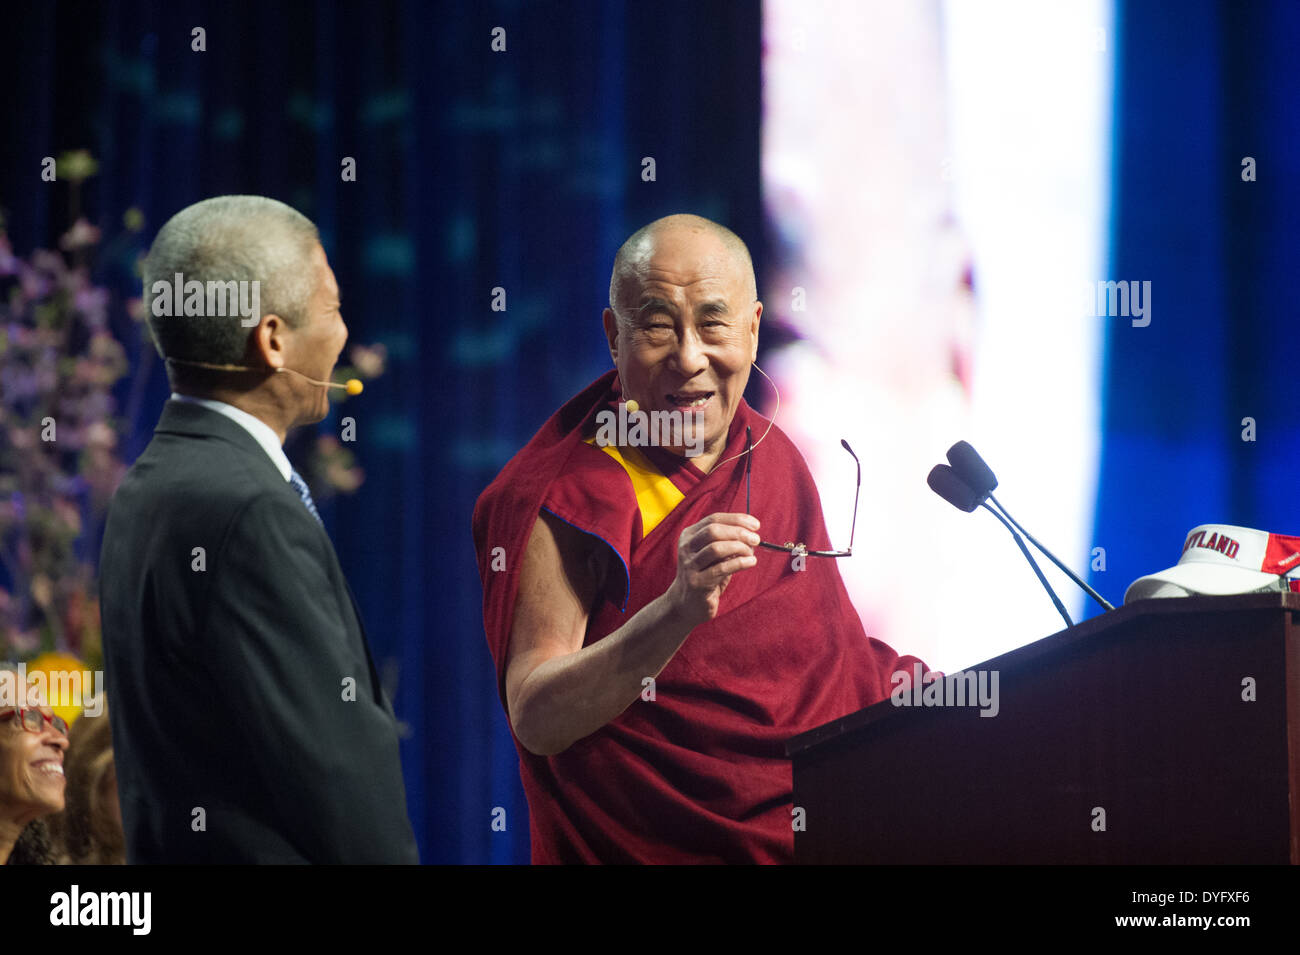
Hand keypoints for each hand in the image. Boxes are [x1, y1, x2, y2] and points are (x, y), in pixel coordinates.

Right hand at [666, 512, 760, 628]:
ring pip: (716, 548)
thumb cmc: (705, 575)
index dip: (737, 519)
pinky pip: (722, 568)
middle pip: (713, 531)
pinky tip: (751, 562)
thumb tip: (751, 534)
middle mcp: (687, 547)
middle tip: (756, 539)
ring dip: (739, 548)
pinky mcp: (697, 582)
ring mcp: (690, 565)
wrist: (686, 603)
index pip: (714, 519)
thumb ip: (726, 542)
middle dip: (738, 533)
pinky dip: (740, 563)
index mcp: (690, 535)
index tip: (756, 525)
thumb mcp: (712, 554)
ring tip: (751, 553)